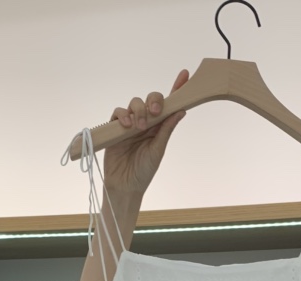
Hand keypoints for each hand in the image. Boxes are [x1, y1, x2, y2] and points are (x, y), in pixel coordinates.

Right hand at [103, 69, 188, 195]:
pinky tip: (128, 124)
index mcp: (159, 127)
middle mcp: (145, 123)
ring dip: (138, 111)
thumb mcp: (158, 150)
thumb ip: (167, 129)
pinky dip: (123, 115)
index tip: (184, 75)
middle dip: (153, 101)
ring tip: (139, 127)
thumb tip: (181, 110)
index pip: (168, 105)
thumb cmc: (143, 171)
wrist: (125, 186)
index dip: (176, 89)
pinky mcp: (115, 128)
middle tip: (155, 112)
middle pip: (150, 99)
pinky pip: (118, 113)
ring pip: (134, 104)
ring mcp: (130, 124)